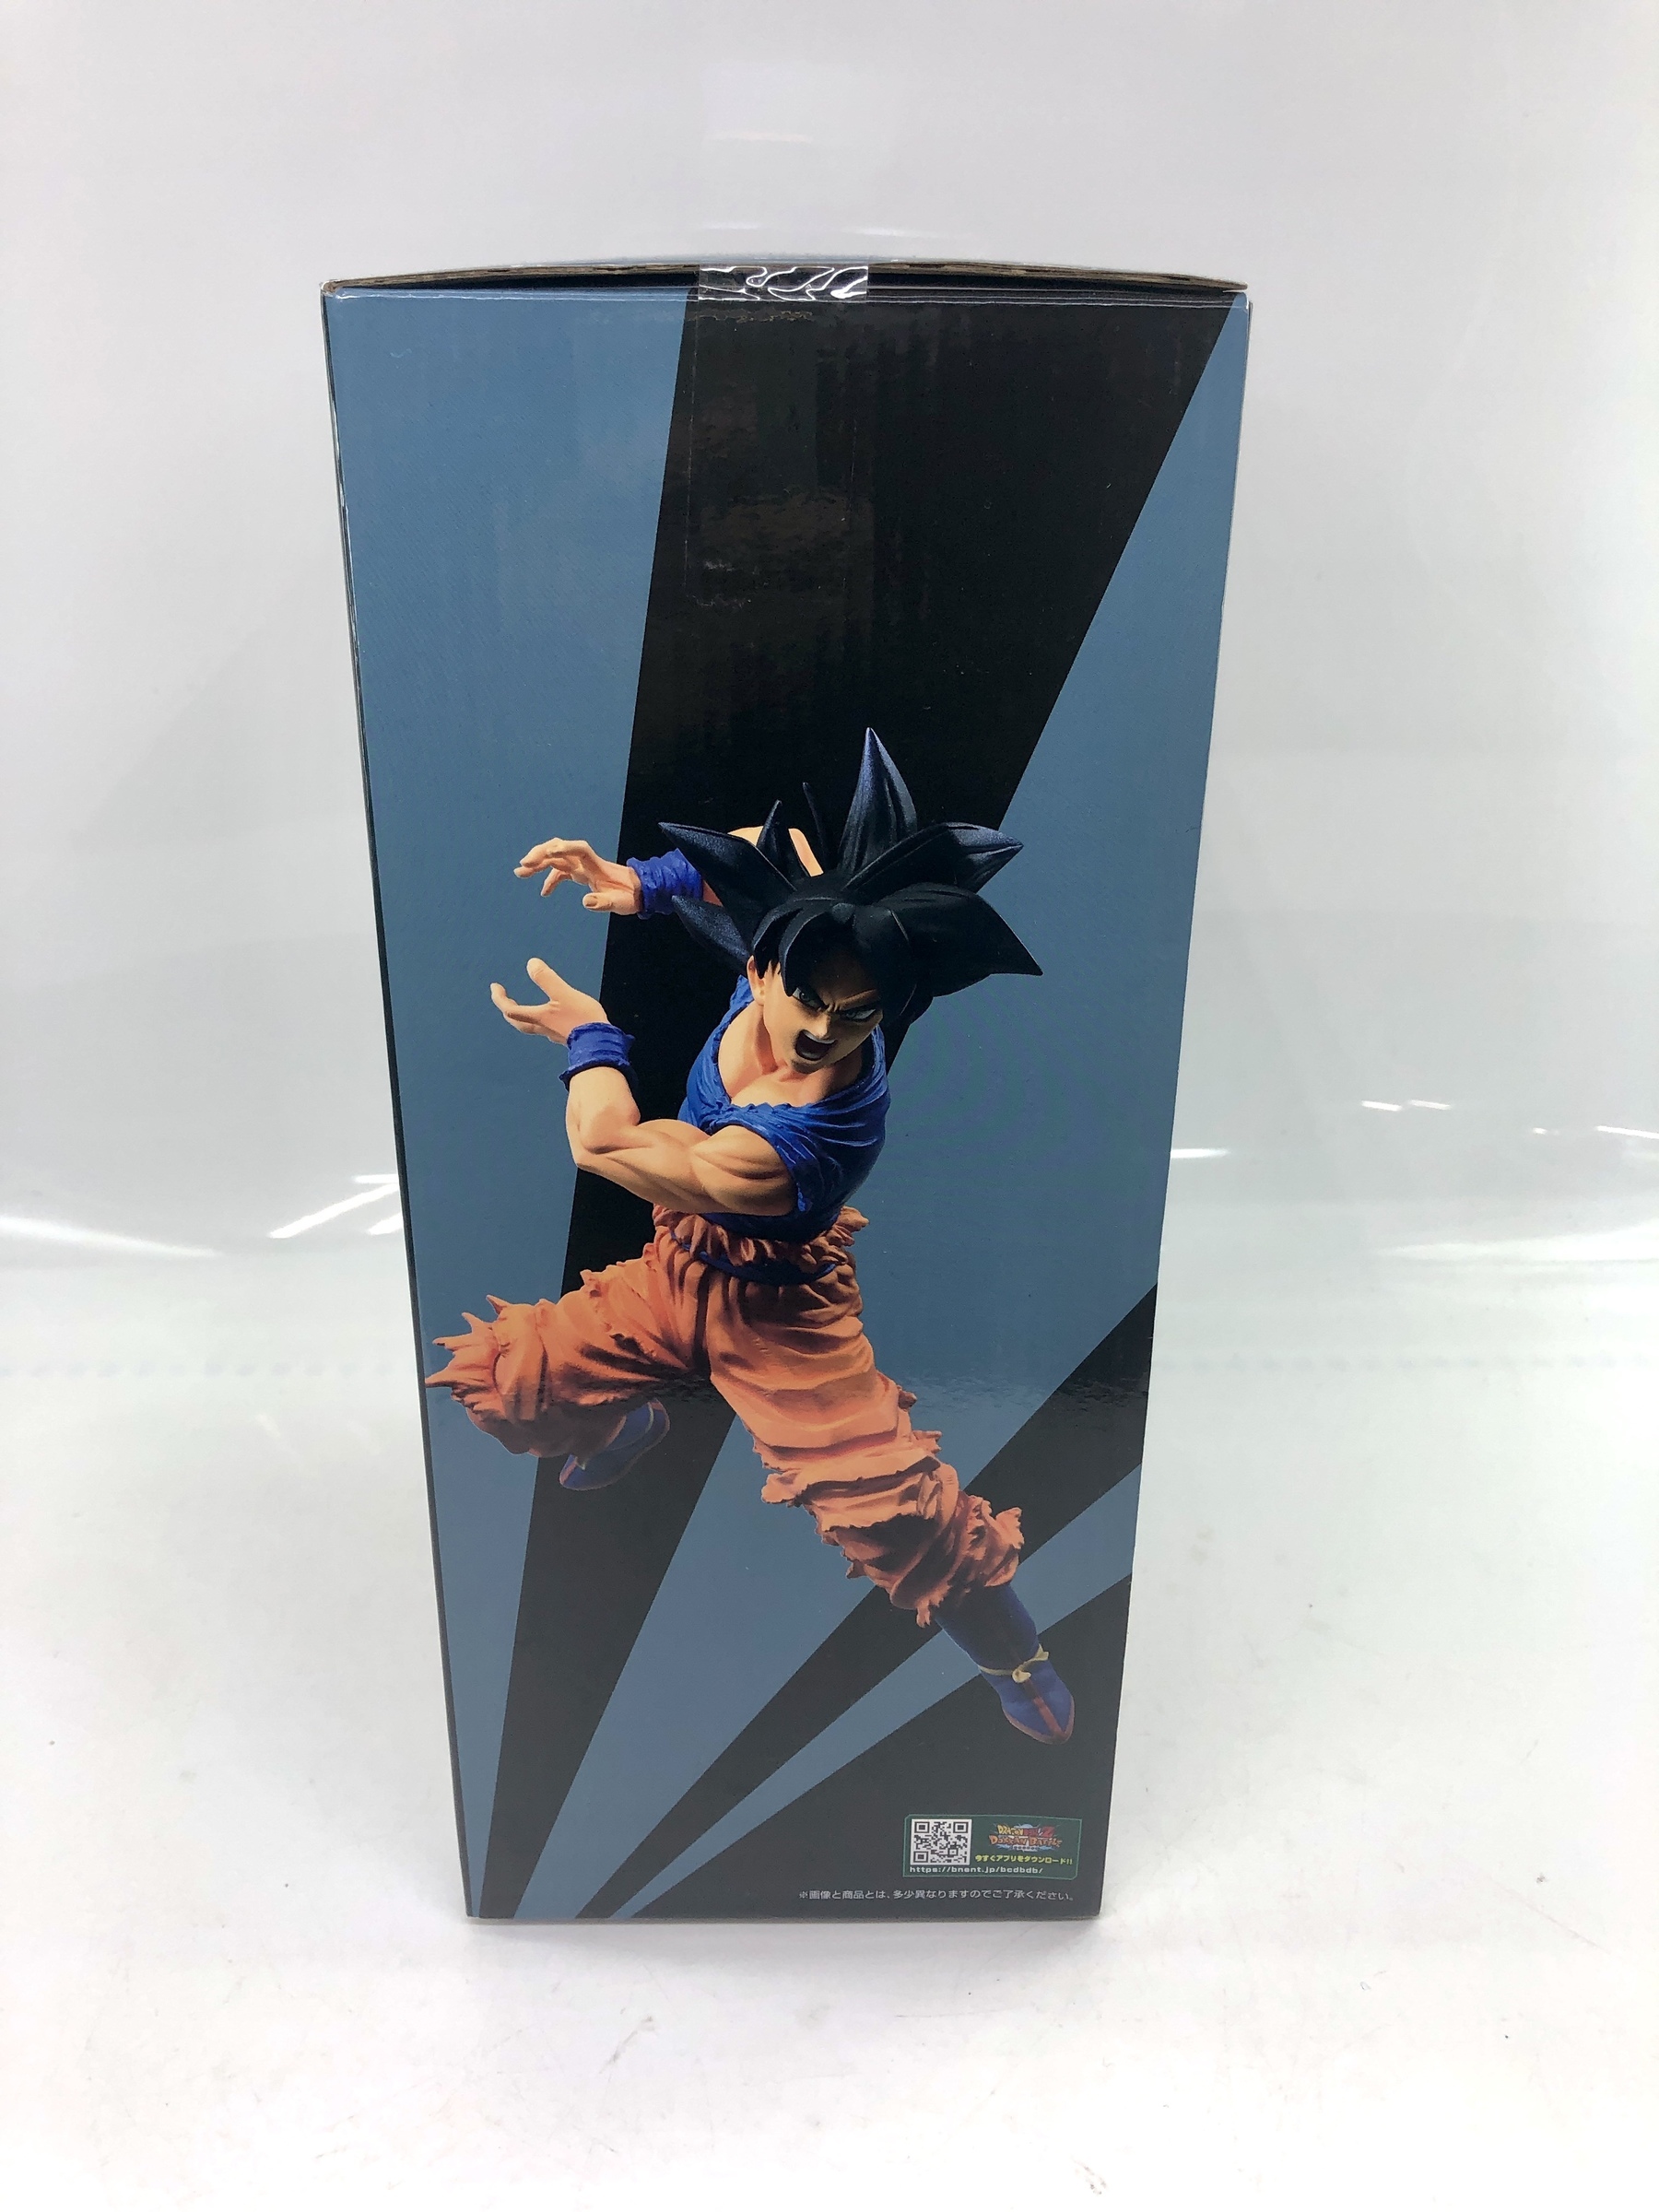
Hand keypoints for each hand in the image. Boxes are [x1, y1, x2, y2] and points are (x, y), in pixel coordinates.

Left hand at [489, 958, 607, 1044]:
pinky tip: (552, 1017)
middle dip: (509, 1010)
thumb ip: (547, 979)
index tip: (495, 987)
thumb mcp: (563, 993)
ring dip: (525, 1016)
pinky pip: (548, 1029)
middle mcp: (543, 1027)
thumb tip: (531, 963)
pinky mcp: (567, 1037)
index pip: (511, 1009)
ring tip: (525, 1007)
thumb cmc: (582, 1019)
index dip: (500, 998)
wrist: (600, 1043)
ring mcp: (555, 1034)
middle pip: (519, 1022)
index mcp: (539, 1017)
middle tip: (504, 999)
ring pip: (533, 1026)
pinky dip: (543, 1021)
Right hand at [514, 837, 641, 913]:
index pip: (578, 850)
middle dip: (540, 854)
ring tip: (521, 872)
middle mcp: (586, 863)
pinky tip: (543, 892)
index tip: (548, 853)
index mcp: (595, 866)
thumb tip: (586, 902)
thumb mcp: (620, 903)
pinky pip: (561, 871)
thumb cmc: (631, 896)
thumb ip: (603, 902)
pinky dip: (550, 879)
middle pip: (560, 850)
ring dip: (538, 862)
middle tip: (523, 865)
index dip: (563, 848)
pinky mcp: (582, 874)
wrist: (641, 891)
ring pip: (556, 858)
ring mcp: (583, 867)